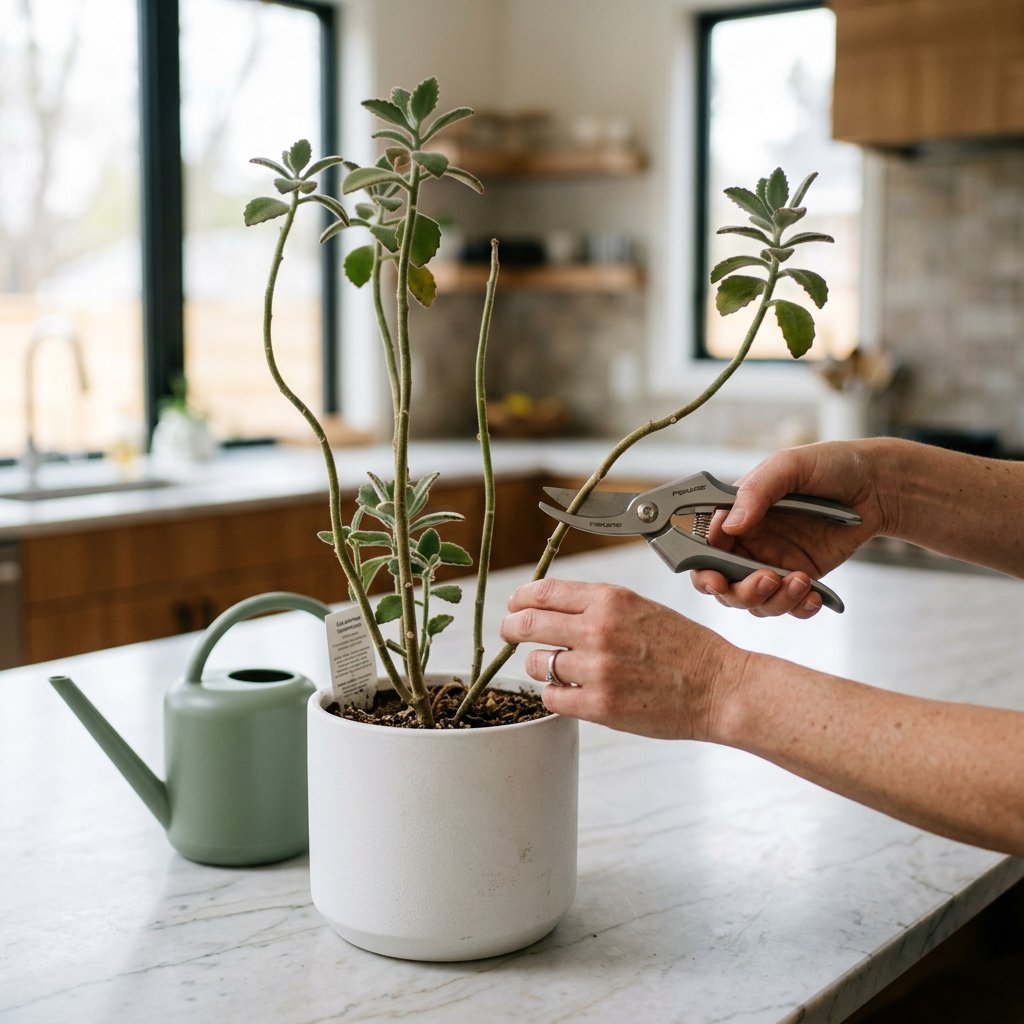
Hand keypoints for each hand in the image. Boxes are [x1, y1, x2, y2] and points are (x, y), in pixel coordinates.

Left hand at [501, 578, 740, 739]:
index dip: (519, 599)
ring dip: (540, 666)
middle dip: (511, 628)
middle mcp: (599, 629)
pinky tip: (571, 691)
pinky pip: (551, 697)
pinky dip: (555, 695)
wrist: (718, 686)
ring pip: (536, 663)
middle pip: (526, 624)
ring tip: (558, 668)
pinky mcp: (599, 705)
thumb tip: (548, 605)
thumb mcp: (639, 607)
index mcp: (609, 599)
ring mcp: (597, 669)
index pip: (542, 591)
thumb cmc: (683, 647)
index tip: (513, 606)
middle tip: (509, 633)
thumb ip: (596, 604)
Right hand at [692, 441, 883, 617]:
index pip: (704, 547)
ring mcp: (773, 562)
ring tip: (800, 582)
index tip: (718, 577)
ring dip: (773, 601)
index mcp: (735, 514)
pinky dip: (797, 609)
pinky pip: (789, 605)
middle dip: (739, 592)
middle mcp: (748, 542)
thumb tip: (729, 526)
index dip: (703, 567)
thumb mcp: (789, 466)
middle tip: (766, 581)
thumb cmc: (830, 464)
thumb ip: (756, 492)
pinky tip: (812, 597)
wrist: (878, 485)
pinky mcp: (800, 577)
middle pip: (724, 583)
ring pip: (755, 601)